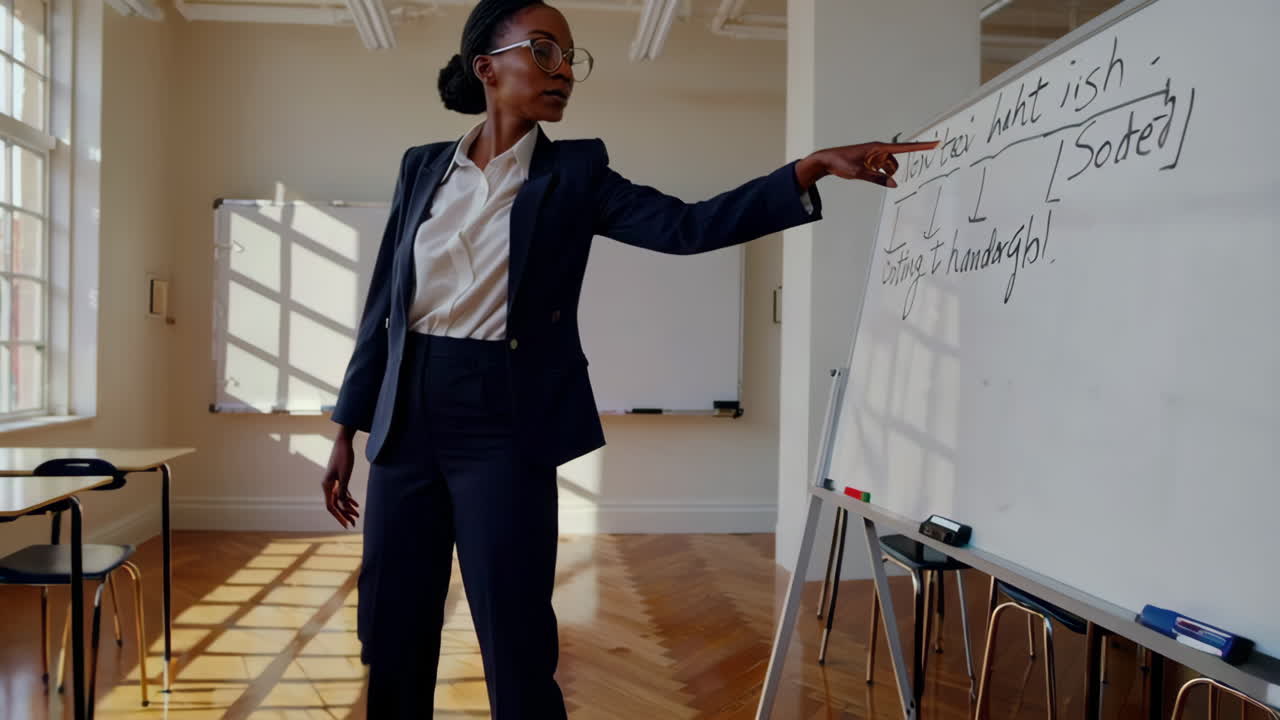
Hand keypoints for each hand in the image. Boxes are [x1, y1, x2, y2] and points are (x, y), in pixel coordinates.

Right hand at [322, 428, 359, 527]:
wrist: (344, 442)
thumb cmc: (344, 456)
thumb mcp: (345, 474)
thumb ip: (342, 489)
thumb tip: (341, 503)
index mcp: (326, 485)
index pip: (331, 506)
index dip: (339, 516)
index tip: (346, 524)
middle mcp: (328, 485)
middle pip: (335, 504)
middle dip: (344, 515)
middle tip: (353, 524)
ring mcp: (333, 482)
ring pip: (339, 499)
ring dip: (347, 508)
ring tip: (357, 516)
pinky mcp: (339, 478)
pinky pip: (343, 492)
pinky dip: (348, 499)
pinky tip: (355, 505)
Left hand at [795, 140, 939, 189]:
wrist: (827, 160)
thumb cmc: (841, 163)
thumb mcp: (859, 173)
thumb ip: (877, 178)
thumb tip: (894, 184)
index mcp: (878, 147)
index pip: (905, 147)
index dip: (921, 147)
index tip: (936, 143)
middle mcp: (879, 149)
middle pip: (896, 161)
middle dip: (891, 170)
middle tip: (872, 173)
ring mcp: (875, 154)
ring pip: (890, 165)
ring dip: (885, 172)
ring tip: (867, 174)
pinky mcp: (870, 159)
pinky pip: (882, 167)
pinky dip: (879, 173)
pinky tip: (868, 174)